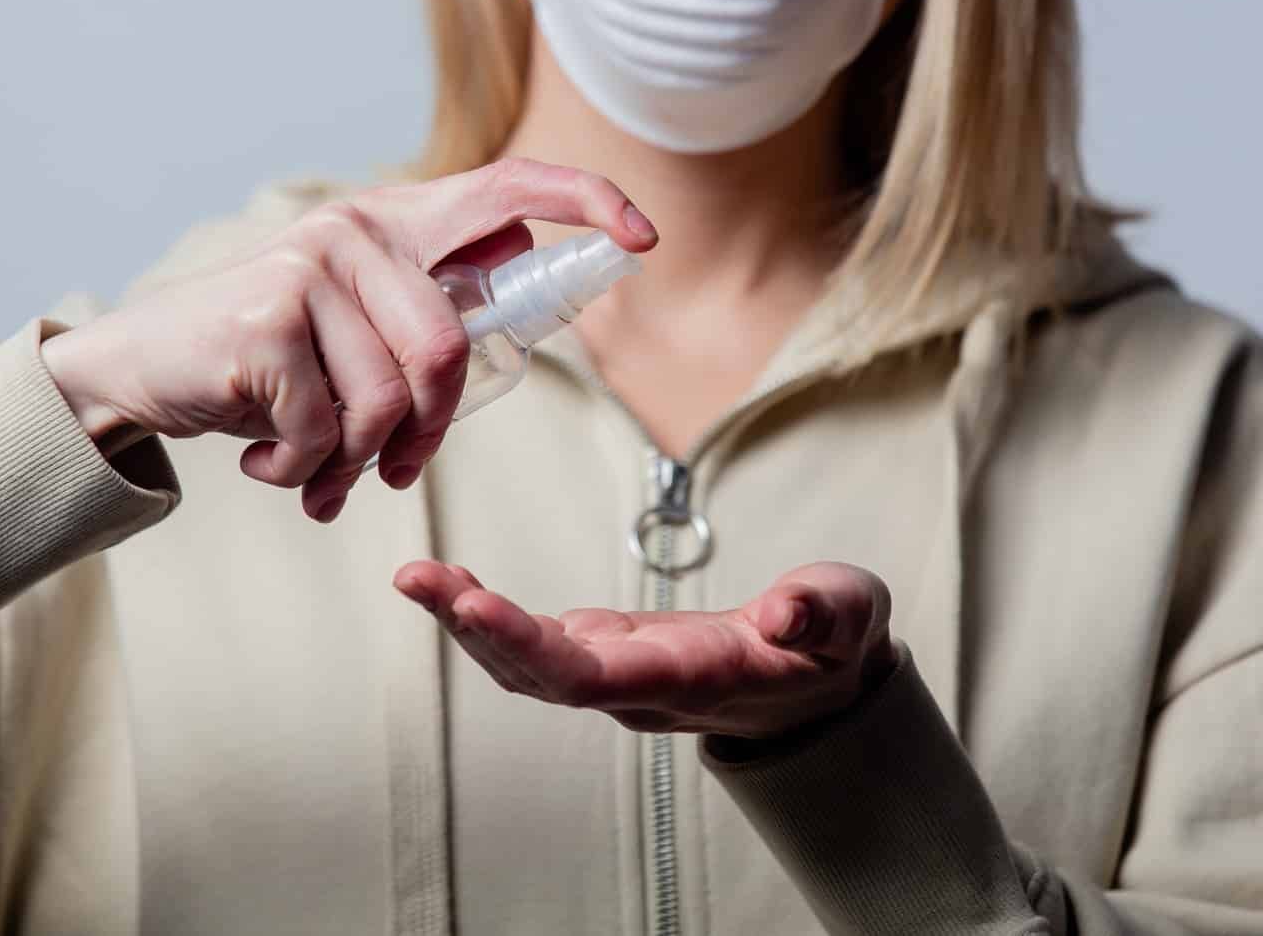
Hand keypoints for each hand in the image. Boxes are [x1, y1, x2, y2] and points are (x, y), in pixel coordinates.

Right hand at [39, 159, 656, 521]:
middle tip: (393, 474)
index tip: (643, 237)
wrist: (140, 368)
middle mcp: (354, 230)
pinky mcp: (268, 324)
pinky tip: (265, 456)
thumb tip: (521, 287)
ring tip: (314, 473)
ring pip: (388, 404)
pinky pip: (327, 431)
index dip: (584, 201)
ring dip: (353, 464)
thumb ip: (425, 306)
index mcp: (391, 222)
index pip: (508, 185)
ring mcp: (308, 270)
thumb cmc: (265, 356)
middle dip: (426, 436)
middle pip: (449, 352)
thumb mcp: (351, 317)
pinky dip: (298, 468)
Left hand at [393, 560, 896, 739]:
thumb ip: (820, 615)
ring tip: (416, 576)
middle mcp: (640, 685)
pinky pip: (531, 641)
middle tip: (420, 580)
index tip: (478, 607)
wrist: (819, 678)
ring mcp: (617, 672)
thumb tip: (783, 613)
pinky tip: (450, 581)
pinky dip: (485, 612)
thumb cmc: (830, 643)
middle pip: (541, 675)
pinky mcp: (606, 651)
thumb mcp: (846, 617)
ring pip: (526, 663)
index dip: (532, 646)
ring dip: (466, 620)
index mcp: (692, 678)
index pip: (598, 677)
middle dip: (476, 629)